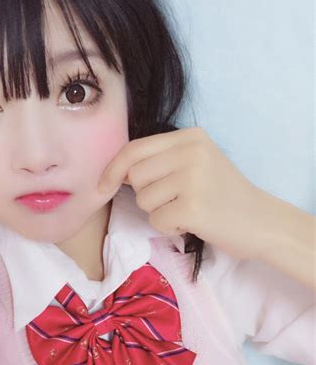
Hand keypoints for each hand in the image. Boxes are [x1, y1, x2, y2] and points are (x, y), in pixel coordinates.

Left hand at [97, 126, 265, 259]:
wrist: (260, 221)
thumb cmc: (222, 195)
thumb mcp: (196, 163)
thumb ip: (161, 160)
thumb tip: (116, 173)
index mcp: (190, 136)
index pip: (135, 148)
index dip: (113, 169)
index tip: (103, 185)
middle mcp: (192, 152)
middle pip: (136, 176)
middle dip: (147, 195)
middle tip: (176, 199)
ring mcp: (193, 178)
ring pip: (144, 200)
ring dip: (160, 212)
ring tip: (188, 209)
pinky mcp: (193, 207)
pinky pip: (156, 221)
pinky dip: (169, 228)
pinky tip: (193, 222)